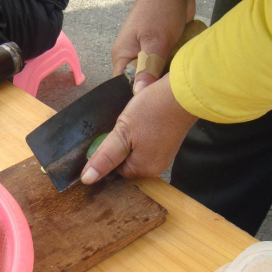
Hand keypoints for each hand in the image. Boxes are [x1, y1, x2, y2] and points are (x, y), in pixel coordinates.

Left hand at [81, 74, 196, 183]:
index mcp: (143, 169)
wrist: (184, 92)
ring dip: (130, 138)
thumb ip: (104, 157)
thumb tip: (87, 180)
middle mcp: (155, 168)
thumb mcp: (122, 133)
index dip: (108, 152)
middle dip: (120, 144)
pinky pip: (146, 143)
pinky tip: (143, 120)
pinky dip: (141, 133)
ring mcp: (164, 156)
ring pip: (135, 151)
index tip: (111, 134)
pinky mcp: (168, 144)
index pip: (114, 169)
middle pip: (125, 161)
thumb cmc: (152, 110)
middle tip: (124, 125)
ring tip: (135, 121)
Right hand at [112, 0, 195, 93]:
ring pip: (154, 76)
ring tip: (174, 88)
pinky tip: (180, 75)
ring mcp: (146, 54)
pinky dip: (171, 69)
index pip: (123, 87)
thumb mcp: (155, 42)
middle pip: (140, 83)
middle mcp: (131, 58)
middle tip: (167, 98)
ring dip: (164, 79)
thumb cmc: (160, 10)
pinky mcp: (160, 50)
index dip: (136, 98)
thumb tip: (139, 95)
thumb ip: (148, 69)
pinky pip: (164, 66)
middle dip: (153, 89)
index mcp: (122, 57)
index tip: (151, 107)